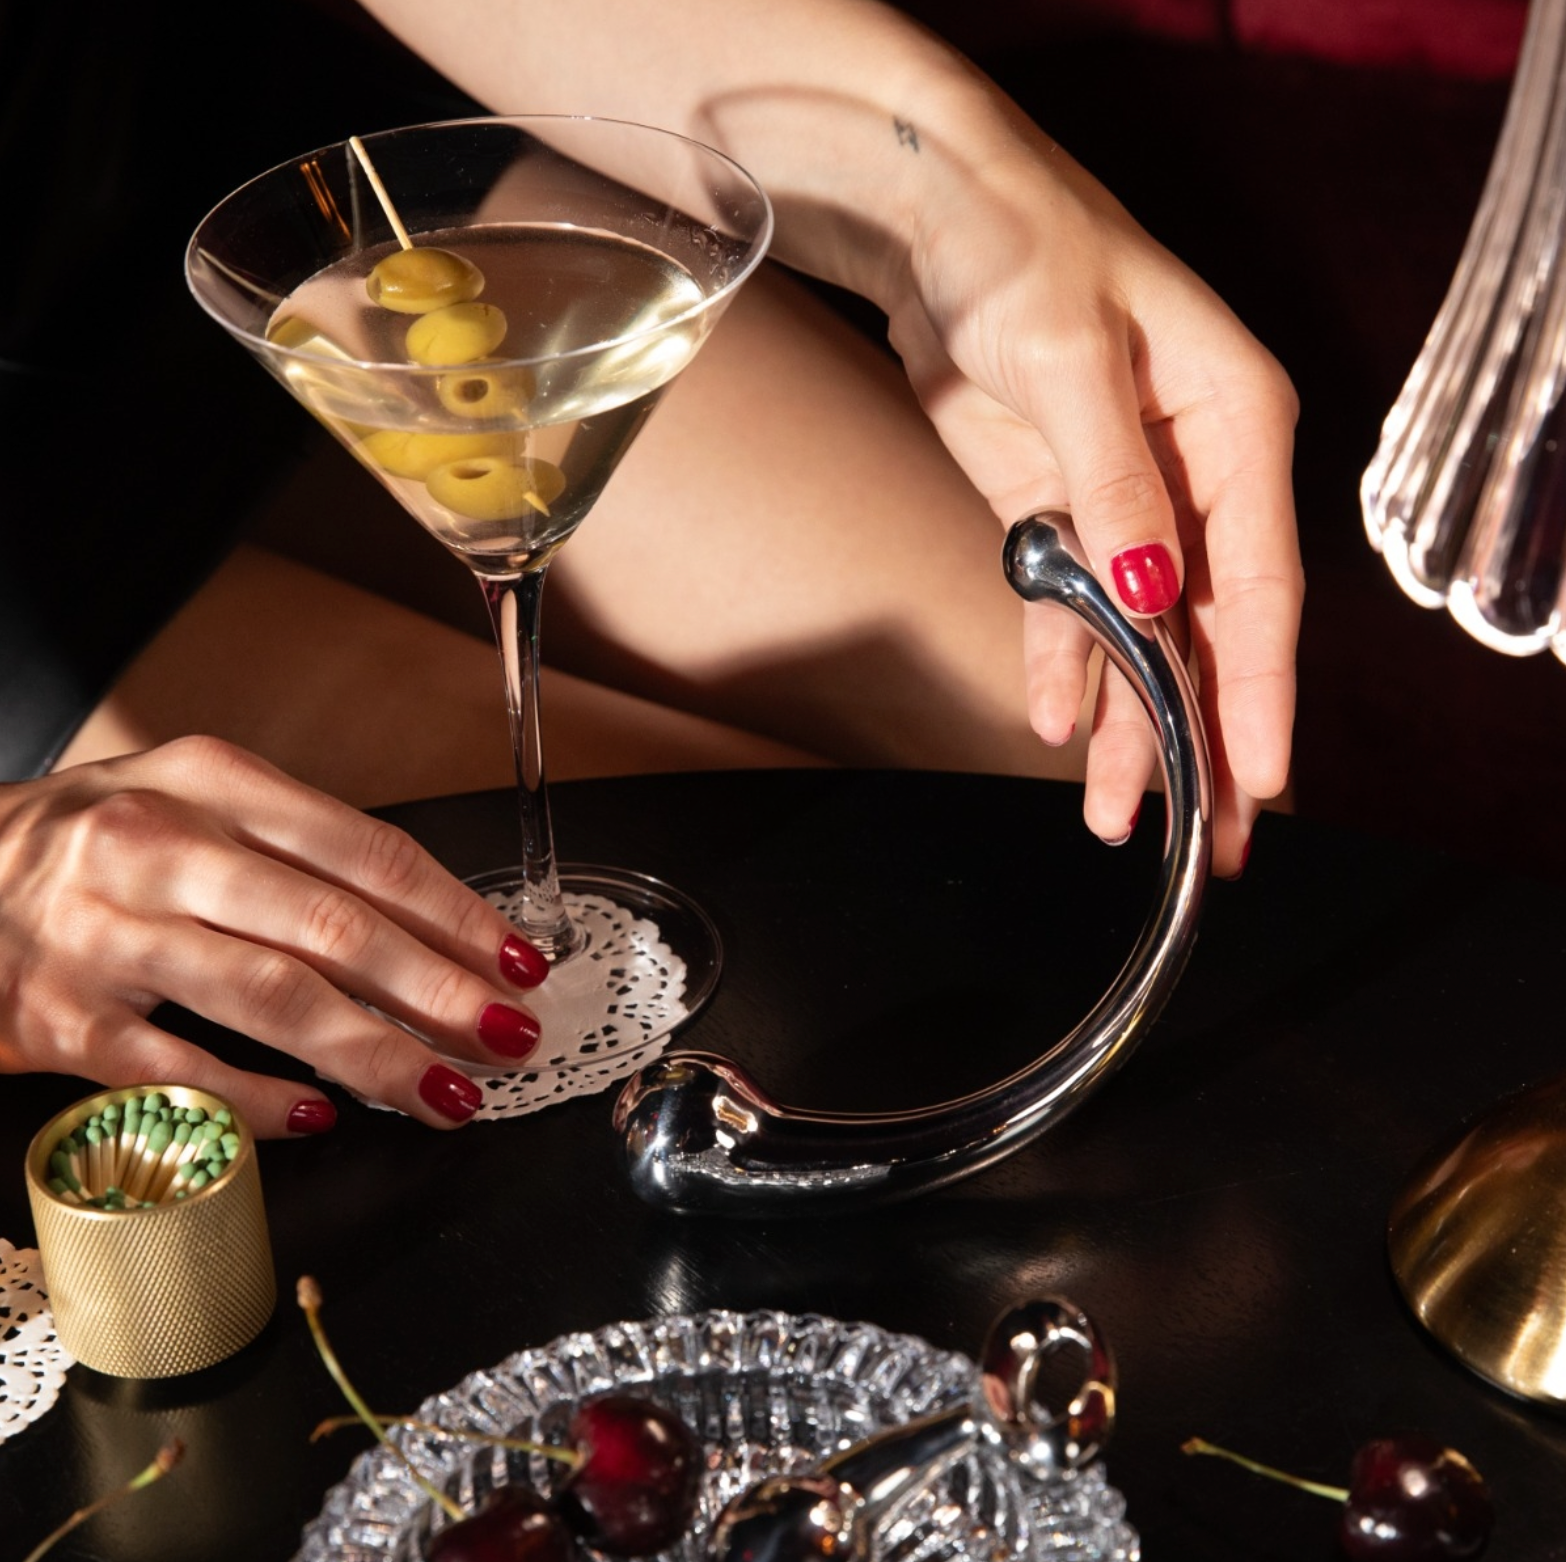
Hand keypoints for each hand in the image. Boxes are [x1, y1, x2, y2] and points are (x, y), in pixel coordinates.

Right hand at [0, 737, 550, 1134]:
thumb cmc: (94, 842)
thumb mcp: (193, 803)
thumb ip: (298, 853)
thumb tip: (430, 928)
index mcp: (214, 783)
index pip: (367, 852)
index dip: (456, 913)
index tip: (519, 961)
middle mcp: (164, 848)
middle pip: (333, 926)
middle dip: (439, 990)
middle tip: (509, 1036)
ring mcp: (107, 934)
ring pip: (269, 997)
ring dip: (374, 1052)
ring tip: (445, 1092)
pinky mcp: (59, 1020)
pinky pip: (176, 1069)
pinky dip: (256, 1099)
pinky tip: (319, 1118)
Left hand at [885, 102, 1300, 875]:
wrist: (934, 221)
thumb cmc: (1024, 252)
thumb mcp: (1073, 362)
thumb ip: (1112, 485)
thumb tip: (1146, 592)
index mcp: (1234, 428)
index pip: (1257, 584)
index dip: (1259, 689)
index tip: (1259, 778)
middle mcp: (1191, 474)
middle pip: (1205, 630)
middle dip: (1203, 735)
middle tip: (1209, 842)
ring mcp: (1121, 498)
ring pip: (1135, 636)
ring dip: (1127, 724)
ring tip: (1118, 816)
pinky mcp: (1053, 510)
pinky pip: (1062, 606)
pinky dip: (1058, 664)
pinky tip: (1055, 723)